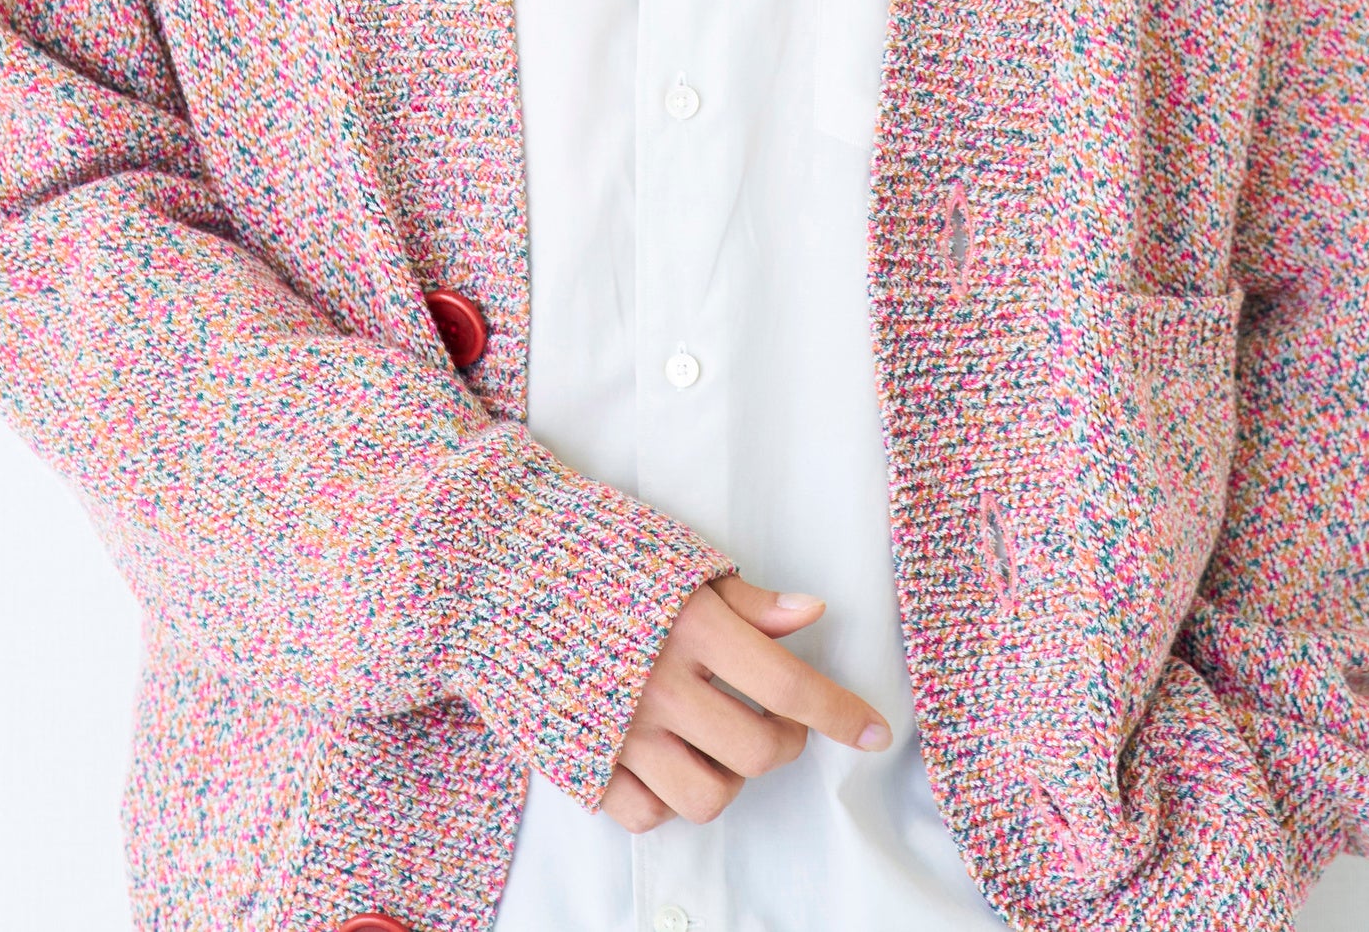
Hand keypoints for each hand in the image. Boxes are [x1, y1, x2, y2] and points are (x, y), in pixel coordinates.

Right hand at [599, 574, 890, 833]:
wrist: (493, 571)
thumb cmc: (592, 554)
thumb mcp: (674, 561)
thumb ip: (744, 600)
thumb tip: (811, 612)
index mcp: (689, 628)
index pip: (787, 684)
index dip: (839, 713)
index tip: (875, 732)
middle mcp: (658, 686)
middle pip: (758, 751)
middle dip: (784, 741)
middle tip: (775, 717)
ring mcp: (619, 732)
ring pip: (708, 796)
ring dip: (729, 775)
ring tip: (717, 738)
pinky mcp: (581, 763)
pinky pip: (648, 814)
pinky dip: (668, 796)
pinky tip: (666, 756)